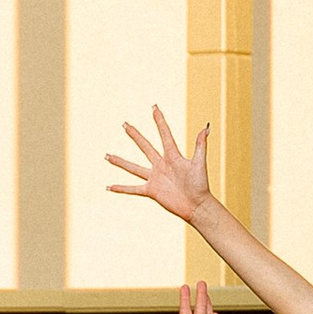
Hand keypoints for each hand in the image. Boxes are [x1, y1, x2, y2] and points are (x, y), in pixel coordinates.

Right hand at [108, 107, 212, 225]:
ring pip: (133, 167)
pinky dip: (121, 188)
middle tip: (125, 124)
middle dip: (135, 135)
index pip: (164, 135)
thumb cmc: (201, 185)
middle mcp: (161, 165)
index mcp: (173, 156)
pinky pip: (133, 189)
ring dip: (120, 162)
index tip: (154, 108)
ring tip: (107, 156)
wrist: (197, 205)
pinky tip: (110, 187)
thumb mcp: (200, 163)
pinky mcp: (151, 191)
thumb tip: (205, 128)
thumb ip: (200, 146)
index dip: (159, 121)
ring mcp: (155, 178)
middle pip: (145, 146)